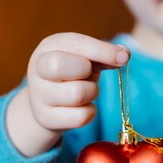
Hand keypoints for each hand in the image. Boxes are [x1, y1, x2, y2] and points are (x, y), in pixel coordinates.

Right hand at [6, 33, 129, 156]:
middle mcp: (37, 69)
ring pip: (76, 94)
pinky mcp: (45, 118)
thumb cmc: (72, 73)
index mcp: (48, 47)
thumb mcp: (85, 58)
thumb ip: (103, 54)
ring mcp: (39, 96)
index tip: (124, 57)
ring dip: (92, 92)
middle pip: (60, 66)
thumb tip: (123, 55)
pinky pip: (80, 117)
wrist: (47, 102)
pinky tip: (82, 107)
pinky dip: (89, 112)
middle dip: (85, 70)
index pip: (75, 44)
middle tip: (88, 74)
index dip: (102, 50)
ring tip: (86, 90)